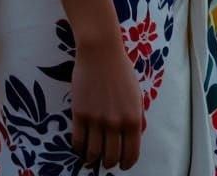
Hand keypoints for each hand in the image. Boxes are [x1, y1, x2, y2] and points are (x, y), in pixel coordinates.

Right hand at [71, 33, 143, 169]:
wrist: (100, 51)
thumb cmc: (121, 70)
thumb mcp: (137, 93)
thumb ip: (139, 116)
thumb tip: (138, 135)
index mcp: (133, 119)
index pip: (131, 154)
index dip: (126, 164)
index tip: (122, 165)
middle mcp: (116, 122)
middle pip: (111, 157)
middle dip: (110, 162)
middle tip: (106, 160)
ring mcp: (96, 119)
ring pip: (93, 153)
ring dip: (93, 159)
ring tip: (93, 155)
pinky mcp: (80, 113)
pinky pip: (78, 141)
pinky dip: (79, 149)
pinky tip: (82, 146)